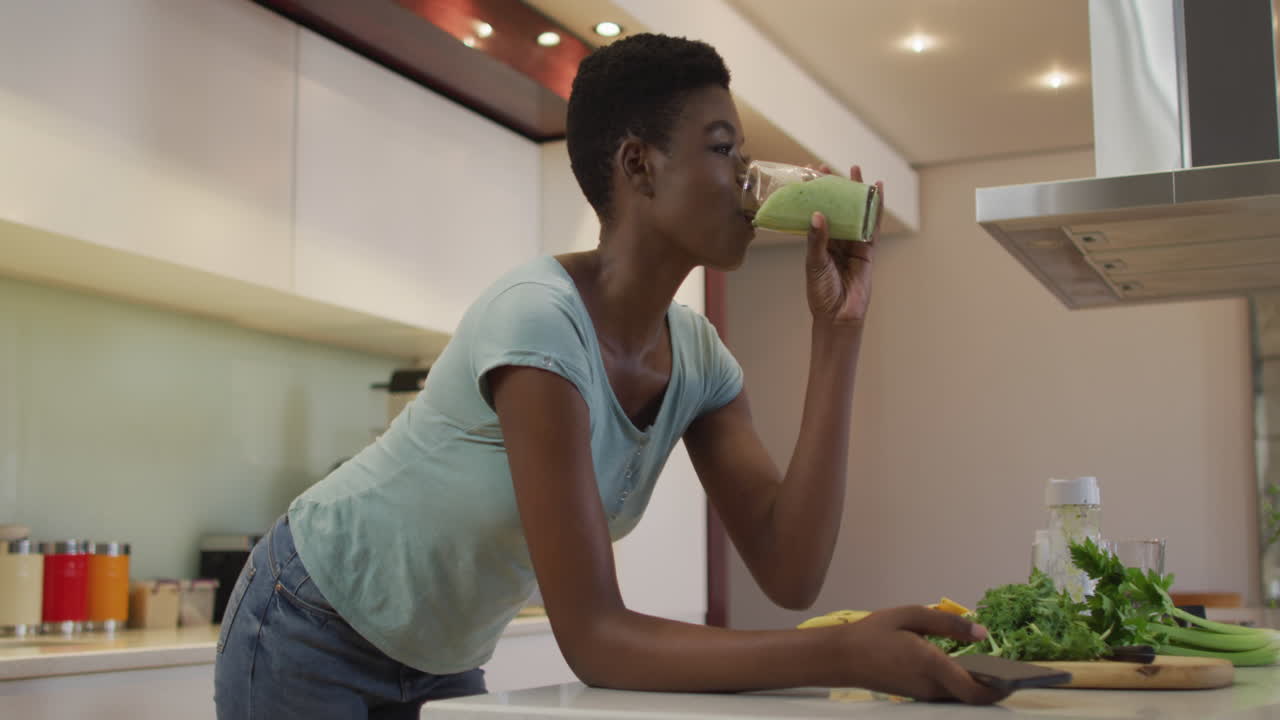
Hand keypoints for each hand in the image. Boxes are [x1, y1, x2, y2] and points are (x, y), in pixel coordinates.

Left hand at [804, 165, 882, 326]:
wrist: (838, 317)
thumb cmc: (822, 293)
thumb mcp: (814, 264)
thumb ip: (817, 240)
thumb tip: (818, 215)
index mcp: (818, 243)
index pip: (815, 213)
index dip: (813, 196)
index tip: (808, 176)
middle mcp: (835, 241)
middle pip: (836, 209)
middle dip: (834, 189)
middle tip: (829, 167)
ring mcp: (852, 244)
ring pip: (855, 213)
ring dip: (856, 193)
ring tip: (855, 170)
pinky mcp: (868, 250)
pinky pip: (873, 225)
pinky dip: (876, 209)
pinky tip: (878, 191)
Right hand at [837, 606, 1009, 704]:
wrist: (841, 657)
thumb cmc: (874, 633)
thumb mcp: (911, 616)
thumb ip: (948, 624)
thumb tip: (982, 633)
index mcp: (931, 665)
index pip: (974, 690)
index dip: (998, 690)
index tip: (1015, 680)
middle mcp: (930, 685)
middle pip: (971, 696)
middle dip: (993, 688)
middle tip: (1011, 672)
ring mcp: (922, 693)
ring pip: (958, 696)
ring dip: (977, 686)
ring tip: (995, 669)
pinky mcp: (915, 694)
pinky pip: (945, 693)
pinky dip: (960, 684)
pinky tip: (966, 669)